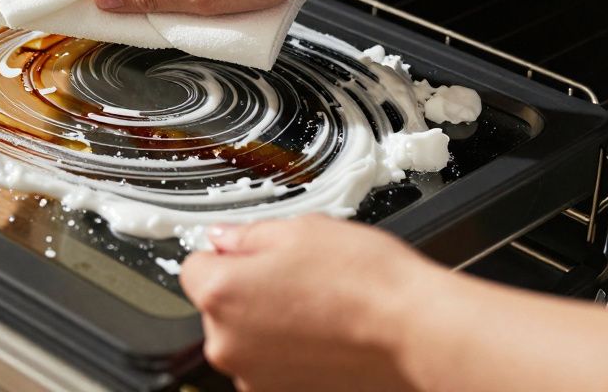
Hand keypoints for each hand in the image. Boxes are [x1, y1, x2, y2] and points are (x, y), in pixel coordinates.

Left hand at [179, 216, 434, 390]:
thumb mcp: (299, 229)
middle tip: (297, 279)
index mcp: (220, 293)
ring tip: (318, 310)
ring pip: (247, 340)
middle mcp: (227, 343)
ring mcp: (254, 378)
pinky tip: (325, 337)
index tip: (253, 255)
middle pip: (219, 307)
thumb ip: (247, 235)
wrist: (413, 330)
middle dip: (247, 292)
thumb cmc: (363, 280)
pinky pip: (272, 367)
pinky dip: (290, 356)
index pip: (194, 266)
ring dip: (269, 326)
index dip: (227, 255)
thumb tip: (224, 239)